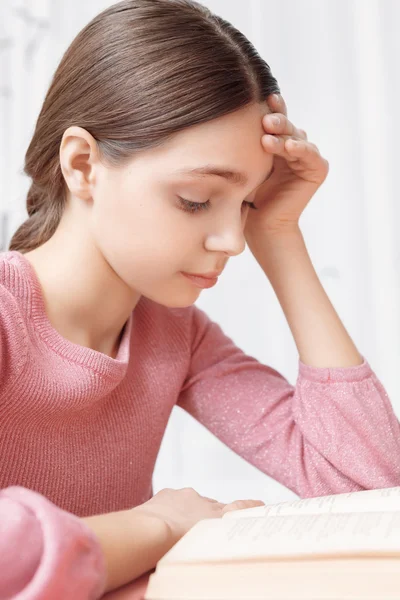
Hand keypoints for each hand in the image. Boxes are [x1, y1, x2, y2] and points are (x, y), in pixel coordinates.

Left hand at [133, 487, 263, 542]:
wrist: (149, 531)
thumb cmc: (179, 541)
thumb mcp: (213, 533)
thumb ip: (231, 518)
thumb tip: (254, 506)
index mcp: (215, 511)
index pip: (236, 507)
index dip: (246, 507)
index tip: (259, 504)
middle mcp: (202, 500)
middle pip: (212, 505)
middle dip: (213, 512)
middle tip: (208, 527)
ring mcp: (183, 496)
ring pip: (193, 501)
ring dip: (191, 510)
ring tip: (183, 528)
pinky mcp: (166, 494)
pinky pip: (173, 499)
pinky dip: (173, 507)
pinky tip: (167, 520)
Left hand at [245, 94, 328, 241]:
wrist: (260, 223)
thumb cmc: (246, 194)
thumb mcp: (246, 163)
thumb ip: (246, 141)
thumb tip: (229, 110)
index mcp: (276, 140)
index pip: (275, 119)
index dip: (271, 108)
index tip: (261, 98)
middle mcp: (293, 145)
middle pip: (286, 126)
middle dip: (276, 122)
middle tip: (264, 120)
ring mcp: (307, 156)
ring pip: (296, 137)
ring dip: (284, 135)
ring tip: (268, 137)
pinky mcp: (317, 169)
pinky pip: (310, 154)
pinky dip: (301, 148)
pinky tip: (289, 147)